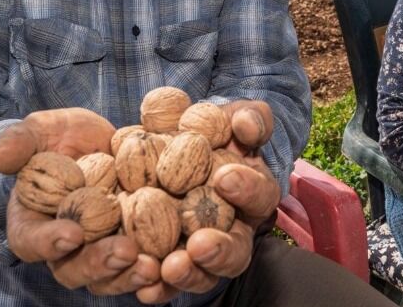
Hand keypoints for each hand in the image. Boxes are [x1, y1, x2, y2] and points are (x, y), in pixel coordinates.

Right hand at [0, 108, 163, 294]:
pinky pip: (143, 267)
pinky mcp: (135, 247)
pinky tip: (175, 262)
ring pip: (111, 276)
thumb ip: (21, 141)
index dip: (48, 242)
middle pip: (75, 268)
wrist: (107, 140)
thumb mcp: (42, 130)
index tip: (71, 234)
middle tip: (123, 251)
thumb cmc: (64, 137)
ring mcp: (101, 251)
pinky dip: (159, 272)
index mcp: (34, 224)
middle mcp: (66, 248)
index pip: (32, 242)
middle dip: (99, 263)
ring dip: (130, 275)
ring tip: (152, 265)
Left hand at [134, 100, 280, 303]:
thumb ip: (250, 118)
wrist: (180, 143)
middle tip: (199, 244)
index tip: (225, 178)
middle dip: (218, 250)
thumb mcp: (237, 116)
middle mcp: (232, 229)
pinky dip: (156, 287)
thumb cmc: (216, 129)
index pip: (260, 196)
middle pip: (235, 251)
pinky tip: (143, 288)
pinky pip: (165, 282)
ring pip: (202, 273)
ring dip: (188, 274)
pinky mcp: (168, 259)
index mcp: (254, 195)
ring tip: (169, 267)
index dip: (247, 189)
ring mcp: (200, 250)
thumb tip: (246, 125)